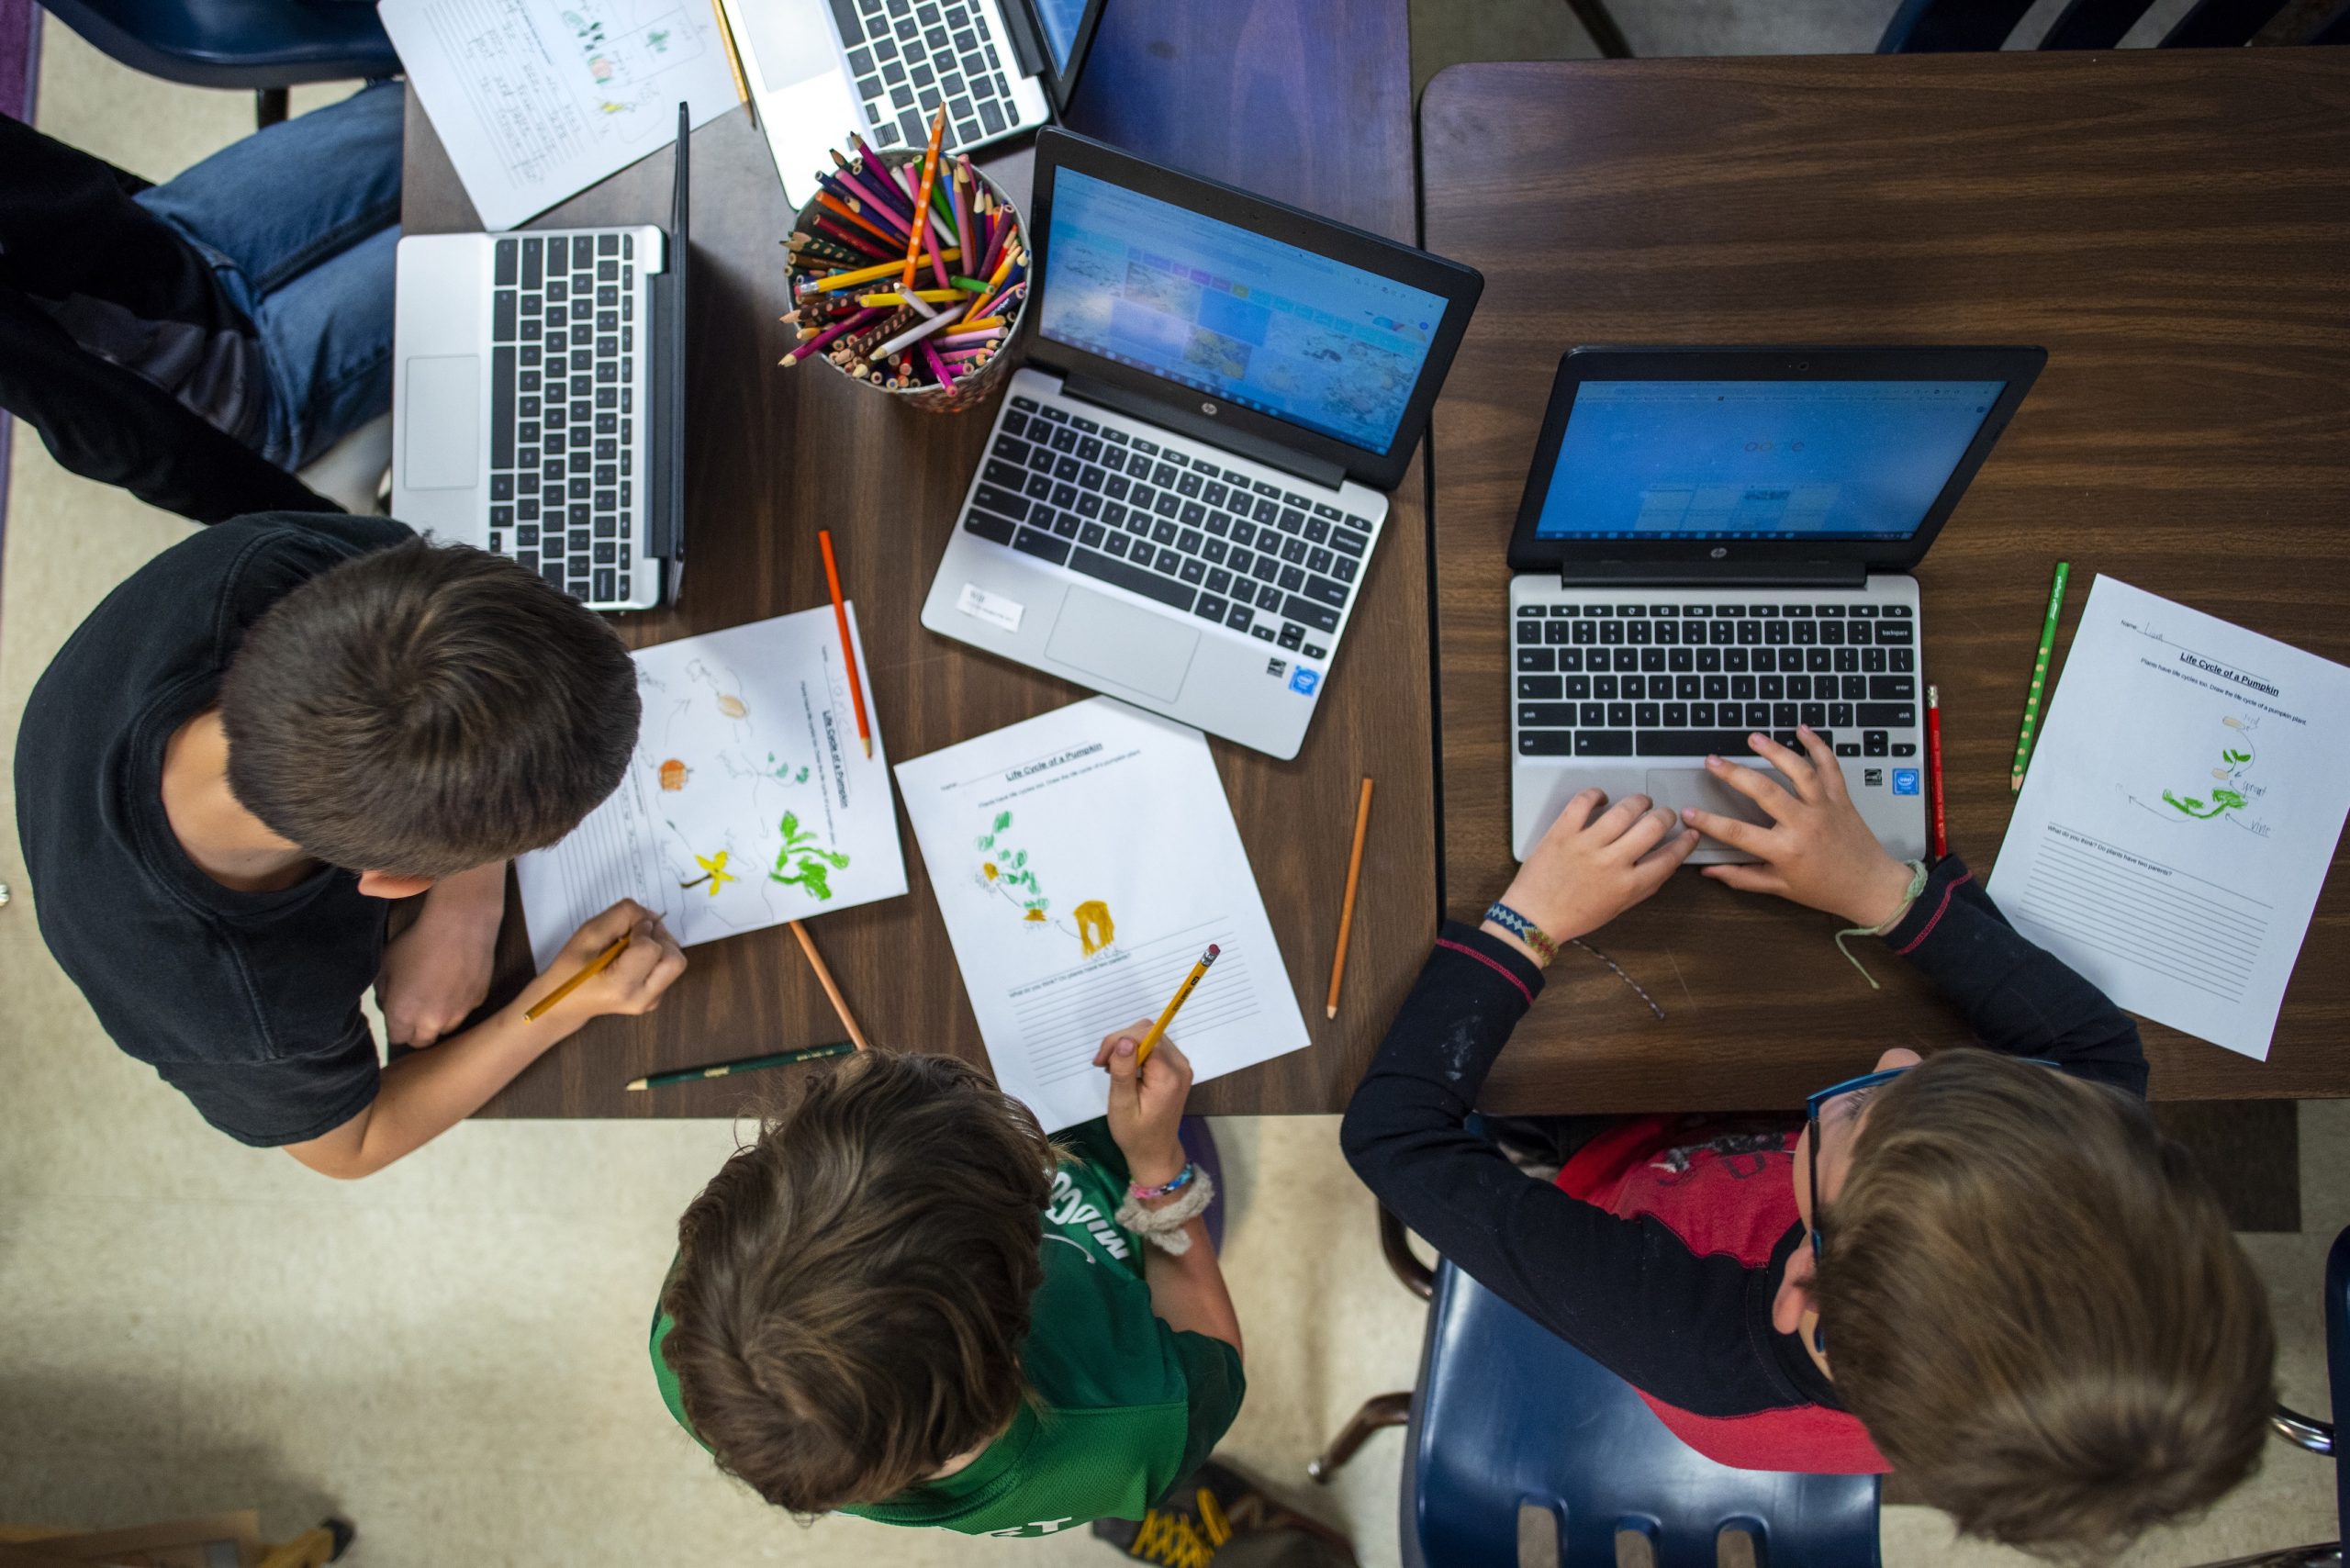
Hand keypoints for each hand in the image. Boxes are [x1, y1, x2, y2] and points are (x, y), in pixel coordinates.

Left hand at [375, 862, 506, 1046]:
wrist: (459, 926)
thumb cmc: (416, 942)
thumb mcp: (385, 964)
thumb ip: (383, 992)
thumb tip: (389, 1003)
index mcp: (403, 1015)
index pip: (397, 1038)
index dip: (396, 1026)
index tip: (397, 1013)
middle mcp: (431, 1022)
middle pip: (422, 1041)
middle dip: (416, 1030)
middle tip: (416, 1008)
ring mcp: (458, 1014)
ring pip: (445, 1029)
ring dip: (438, 1019)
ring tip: (437, 995)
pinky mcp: (478, 1001)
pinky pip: (464, 1010)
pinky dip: (458, 1003)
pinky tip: (456, 981)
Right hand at [519, 899, 688, 1022]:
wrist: (567, 1002)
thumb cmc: (571, 970)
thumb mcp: (588, 935)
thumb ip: (620, 917)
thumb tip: (649, 915)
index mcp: (621, 987)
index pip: (651, 949)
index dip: (642, 930)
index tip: (625, 929)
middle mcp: (642, 999)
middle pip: (674, 958)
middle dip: (658, 938)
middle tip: (634, 932)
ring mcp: (651, 1001)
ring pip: (675, 962)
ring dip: (658, 945)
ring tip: (631, 945)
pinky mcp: (656, 997)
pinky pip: (668, 968)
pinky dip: (656, 955)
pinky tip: (633, 956)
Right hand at [1094, 1021, 1191, 1189]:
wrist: (1156, 1153)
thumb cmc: (1135, 1134)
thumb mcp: (1122, 1105)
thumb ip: (1123, 1071)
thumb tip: (1124, 1040)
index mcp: (1168, 1075)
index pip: (1144, 1036)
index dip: (1118, 1041)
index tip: (1100, 1061)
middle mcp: (1180, 1065)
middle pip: (1148, 1032)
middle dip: (1120, 1042)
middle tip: (1102, 1064)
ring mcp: (1180, 1066)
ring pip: (1150, 1036)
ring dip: (1127, 1046)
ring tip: (1111, 1068)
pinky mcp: (1176, 1069)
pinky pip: (1155, 1047)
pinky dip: (1136, 1052)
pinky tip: (1124, 1068)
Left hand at [1494, 789, 1696, 947]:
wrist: (1533, 918)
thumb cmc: (1574, 915)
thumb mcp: (1618, 907)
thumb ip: (1642, 887)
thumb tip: (1664, 865)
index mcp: (1628, 885)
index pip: (1669, 858)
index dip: (1685, 843)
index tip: (1689, 834)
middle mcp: (1612, 862)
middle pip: (1653, 826)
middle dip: (1666, 815)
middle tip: (1664, 814)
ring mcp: (1587, 844)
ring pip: (1625, 810)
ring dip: (1639, 801)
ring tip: (1641, 802)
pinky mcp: (1563, 832)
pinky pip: (1584, 801)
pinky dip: (1596, 794)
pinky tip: (1602, 798)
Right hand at [1683, 727, 1918, 926]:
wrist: (1871, 886)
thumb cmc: (1825, 890)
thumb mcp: (1780, 889)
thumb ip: (1742, 877)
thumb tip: (1708, 871)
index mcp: (1786, 850)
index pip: (1738, 834)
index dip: (1709, 822)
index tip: (1687, 812)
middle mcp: (1804, 824)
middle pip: (1764, 791)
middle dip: (1734, 773)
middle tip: (1712, 761)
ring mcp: (1824, 807)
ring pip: (1798, 771)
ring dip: (1775, 751)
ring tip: (1753, 738)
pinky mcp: (1841, 798)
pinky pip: (1829, 767)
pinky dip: (1818, 745)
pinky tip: (1803, 729)